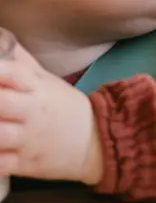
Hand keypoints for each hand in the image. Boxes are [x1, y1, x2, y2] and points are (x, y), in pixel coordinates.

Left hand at [0, 30, 103, 185]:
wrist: (99, 141)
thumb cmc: (66, 108)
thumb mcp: (49, 81)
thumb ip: (22, 64)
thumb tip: (1, 38)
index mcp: (38, 88)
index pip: (10, 72)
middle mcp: (34, 112)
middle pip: (0, 103)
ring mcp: (30, 140)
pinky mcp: (28, 164)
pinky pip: (0, 163)